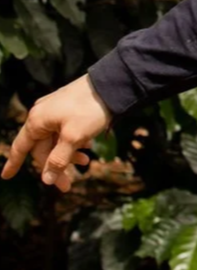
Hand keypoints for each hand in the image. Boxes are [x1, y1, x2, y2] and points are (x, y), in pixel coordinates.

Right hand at [1, 74, 112, 192]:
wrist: (113, 84)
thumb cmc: (90, 109)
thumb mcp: (74, 137)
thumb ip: (59, 159)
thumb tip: (47, 181)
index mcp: (37, 120)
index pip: (21, 147)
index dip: (14, 163)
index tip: (6, 177)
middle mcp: (43, 114)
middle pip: (43, 148)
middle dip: (55, 166)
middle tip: (69, 185)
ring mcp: (56, 109)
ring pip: (57, 139)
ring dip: (68, 154)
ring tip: (86, 162)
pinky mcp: (70, 107)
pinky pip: (66, 130)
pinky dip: (75, 141)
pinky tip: (88, 146)